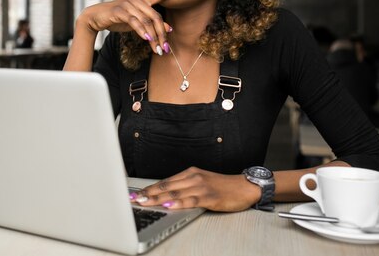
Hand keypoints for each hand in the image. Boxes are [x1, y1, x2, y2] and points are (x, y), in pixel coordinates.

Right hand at [77, 0, 181, 54]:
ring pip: (146, 21)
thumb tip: (169, 28)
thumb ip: (151, 23)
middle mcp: (136, 0)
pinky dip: (142, 30)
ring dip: (153, 37)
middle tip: (164, 48)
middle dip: (161, 34)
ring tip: (157, 49)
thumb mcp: (136, 22)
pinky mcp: (120, 12)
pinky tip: (146, 38)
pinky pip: (134, 21)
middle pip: (155, 16)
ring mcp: (128, 4)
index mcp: (141, 0)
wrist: (96, 17)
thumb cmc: (117, 18)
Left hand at [131, 166, 260, 211]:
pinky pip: (190, 200)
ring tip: (145, 202)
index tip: (136, 194)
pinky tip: (168, 206)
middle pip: (166, 186)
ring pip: (175, 193)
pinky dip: (178, 203)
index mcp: (189, 173)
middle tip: (134, 199)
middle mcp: (193, 177)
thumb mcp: (200, 182)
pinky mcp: (209, 197)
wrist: (244, 187)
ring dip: (157, 198)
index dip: (149, 189)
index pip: (164, 182)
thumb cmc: (222, 187)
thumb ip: (184, 187)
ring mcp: (201, 186)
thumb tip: (165, 196)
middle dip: (148, 193)